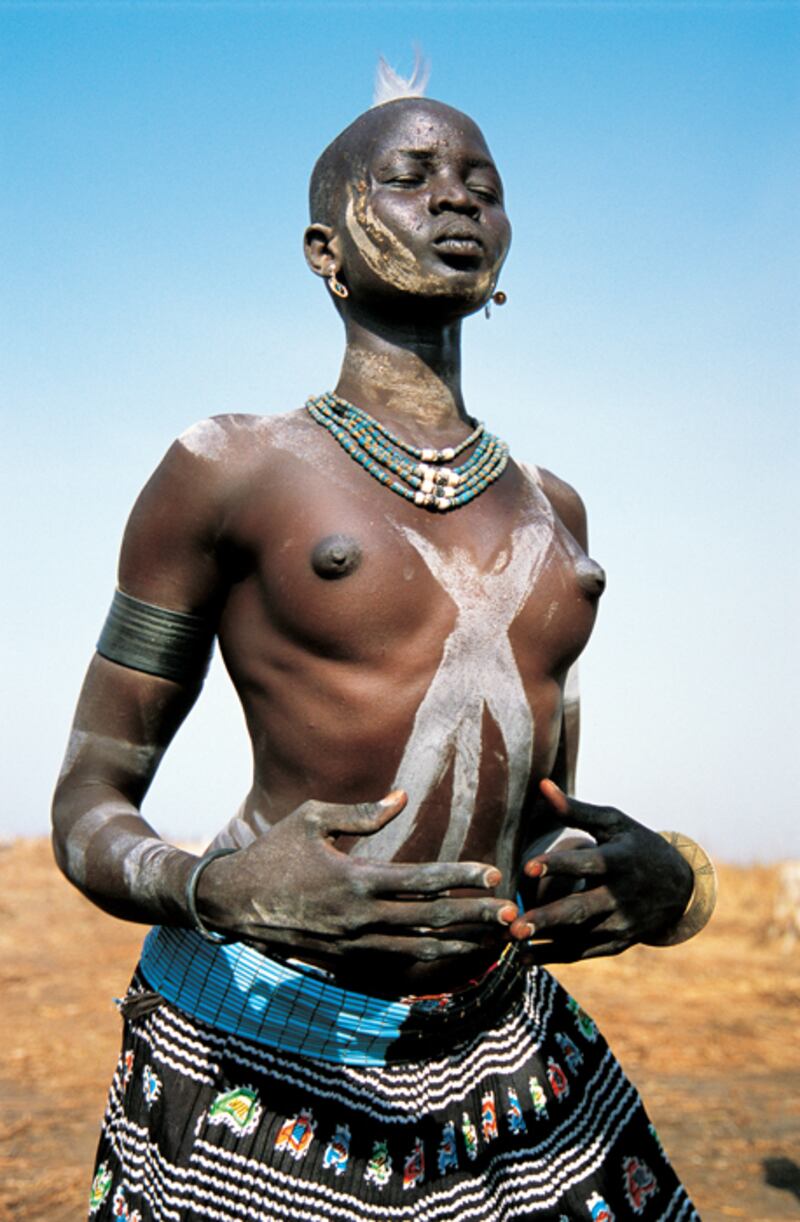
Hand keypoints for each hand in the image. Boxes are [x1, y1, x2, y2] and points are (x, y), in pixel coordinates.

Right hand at [197, 790, 517, 964]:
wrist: (231, 903)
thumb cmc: (272, 852)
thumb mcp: (311, 819)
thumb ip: (360, 813)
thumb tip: (402, 798)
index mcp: (355, 880)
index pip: (421, 881)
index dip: (461, 877)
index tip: (494, 874)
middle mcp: (359, 918)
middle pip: (430, 920)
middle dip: (474, 917)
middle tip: (512, 914)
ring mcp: (352, 945)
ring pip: (417, 949)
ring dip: (459, 944)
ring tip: (494, 940)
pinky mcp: (343, 960)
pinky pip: (393, 963)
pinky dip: (426, 959)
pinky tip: (452, 955)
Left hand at [509, 780, 693, 962]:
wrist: (679, 886)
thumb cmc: (636, 845)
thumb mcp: (613, 823)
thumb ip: (575, 810)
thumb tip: (541, 785)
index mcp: (620, 861)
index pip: (587, 863)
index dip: (558, 865)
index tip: (528, 868)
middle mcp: (621, 895)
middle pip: (581, 909)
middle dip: (548, 918)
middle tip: (515, 925)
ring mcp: (621, 923)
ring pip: (580, 937)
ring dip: (545, 941)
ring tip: (511, 941)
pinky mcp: (617, 943)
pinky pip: (583, 953)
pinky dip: (554, 956)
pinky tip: (524, 957)